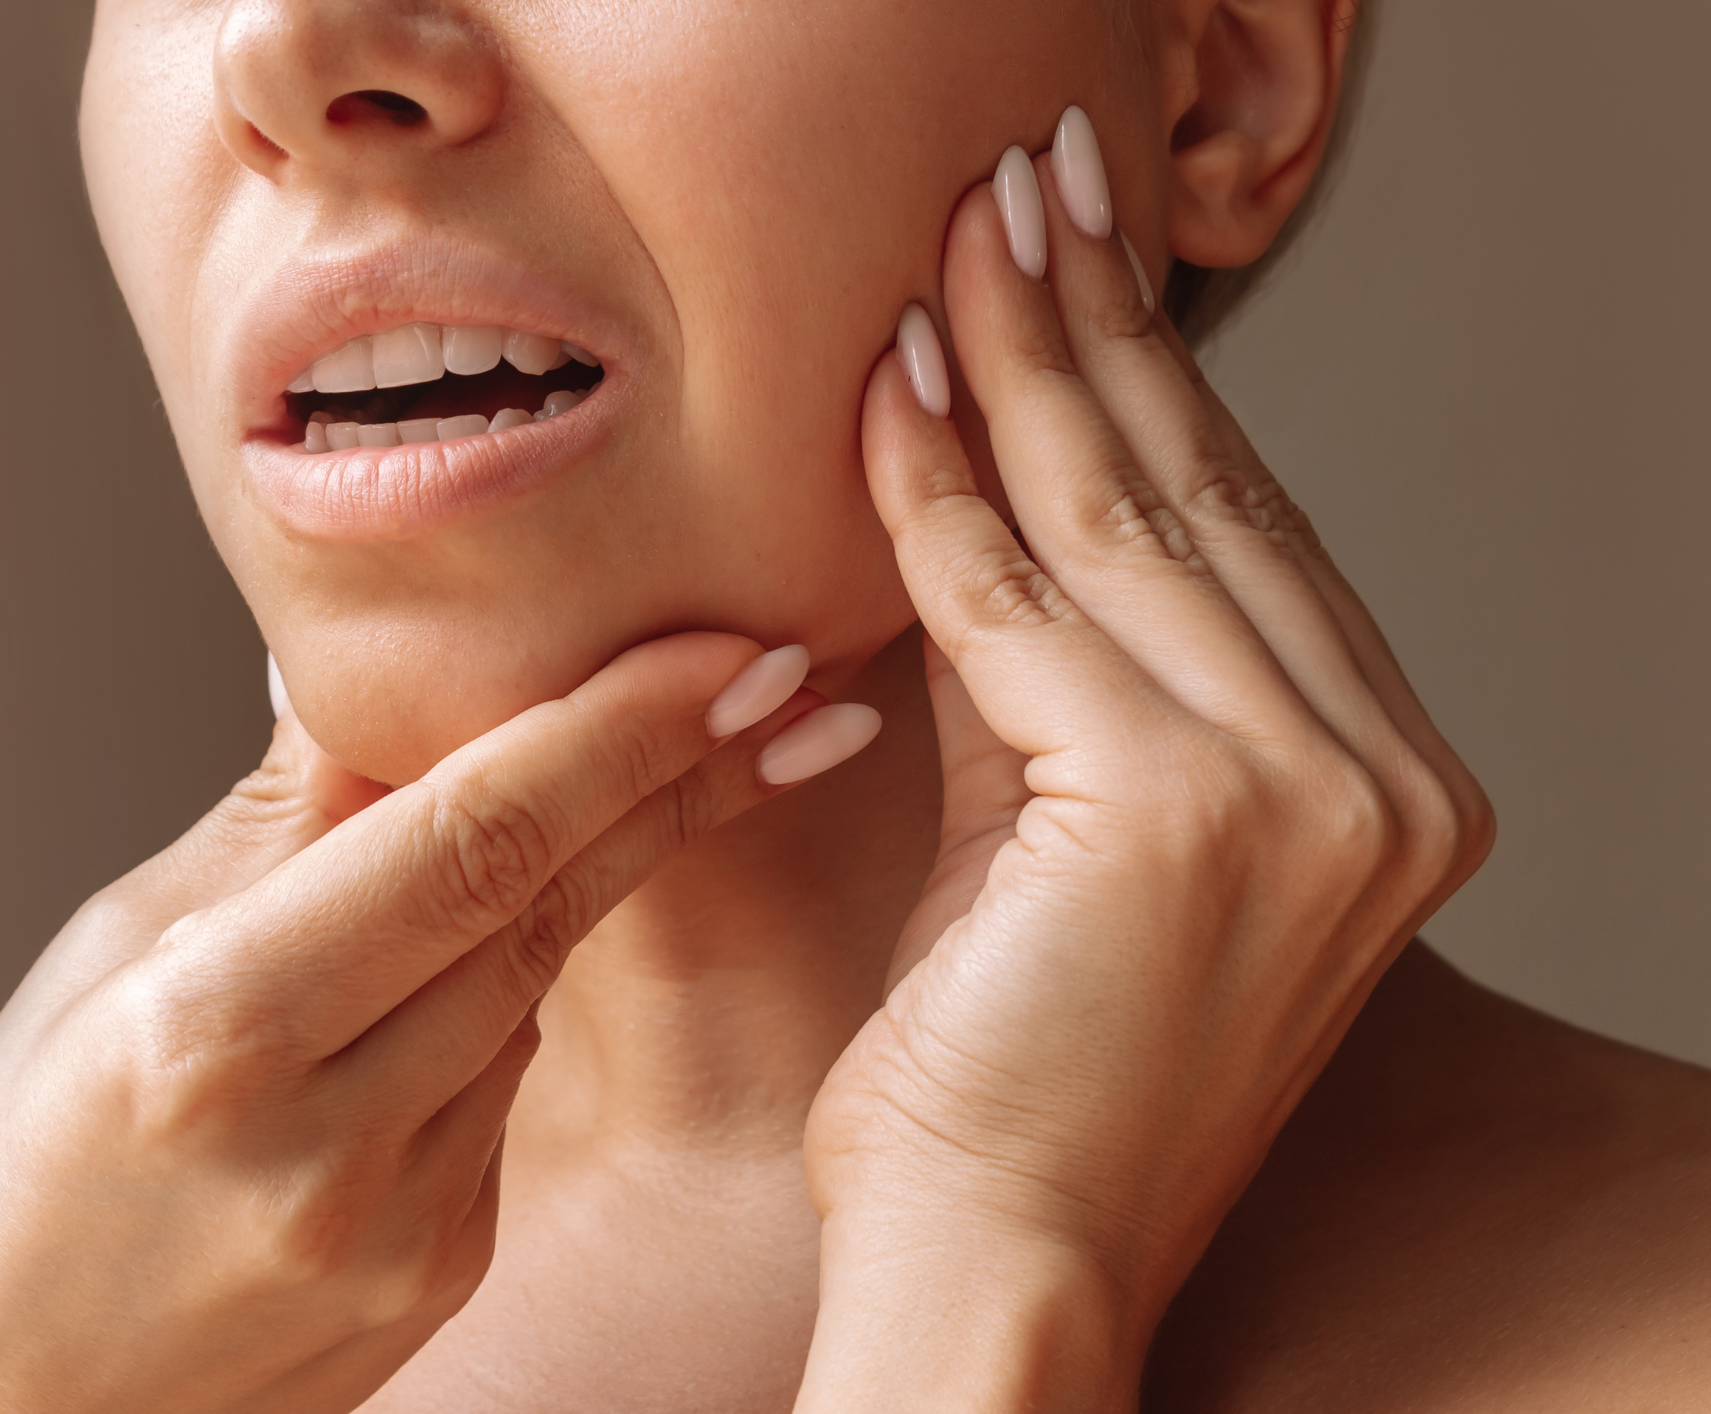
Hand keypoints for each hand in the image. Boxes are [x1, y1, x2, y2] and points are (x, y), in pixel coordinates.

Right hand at [0, 633, 838, 1413]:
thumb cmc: (10, 1177)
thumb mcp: (105, 959)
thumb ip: (270, 823)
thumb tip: (366, 675)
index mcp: (214, 1032)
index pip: (468, 842)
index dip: (614, 732)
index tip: (723, 651)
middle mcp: (329, 1140)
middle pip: (543, 907)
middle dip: (677, 778)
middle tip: (783, 682)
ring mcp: (401, 1223)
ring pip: (527, 986)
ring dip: (575, 878)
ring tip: (590, 790)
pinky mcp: (442, 1266)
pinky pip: (501, 1078)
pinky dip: (496, 994)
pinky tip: (447, 969)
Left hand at [799, 126, 1492, 1410]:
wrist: (1002, 1265)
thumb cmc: (1014, 1081)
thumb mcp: (1061, 842)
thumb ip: (1051, 679)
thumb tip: (985, 496)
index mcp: (1383, 785)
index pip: (1249, 536)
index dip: (1159, 386)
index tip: (1083, 262)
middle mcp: (1384, 779)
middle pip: (1206, 497)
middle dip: (1102, 324)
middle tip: (1029, 182)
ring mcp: (1308, 793)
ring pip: (1125, 521)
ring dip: (1028, 359)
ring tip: (964, 235)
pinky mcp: (1186, 808)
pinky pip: (1021, 602)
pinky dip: (943, 487)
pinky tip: (895, 382)